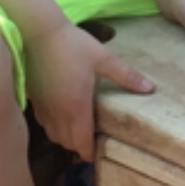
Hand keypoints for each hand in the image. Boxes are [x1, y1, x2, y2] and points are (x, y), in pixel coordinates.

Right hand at [28, 21, 153, 158]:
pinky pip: (44, 123)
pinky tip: (62, 113)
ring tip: (79, 128)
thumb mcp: (103, 58)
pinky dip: (54, 126)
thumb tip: (150, 88)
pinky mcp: (34, 100)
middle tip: (93, 138)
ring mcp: (43, 108)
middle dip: (80, 146)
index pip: (82, 143)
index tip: (100, 153)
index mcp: (77, 108)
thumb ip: (126, 76)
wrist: (37, 32)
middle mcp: (58, 114)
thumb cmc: (73, 45)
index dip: (90, 153)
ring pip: (54, 136)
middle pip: (67, 144)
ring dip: (66, 137)